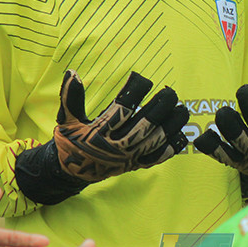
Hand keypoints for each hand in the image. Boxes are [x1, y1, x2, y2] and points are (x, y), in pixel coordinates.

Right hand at [52, 70, 189, 181]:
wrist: (69, 174)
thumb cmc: (69, 142)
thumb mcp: (65, 120)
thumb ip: (70, 97)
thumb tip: (72, 72)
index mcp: (99, 132)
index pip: (122, 109)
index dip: (135, 92)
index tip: (144, 80)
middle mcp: (116, 146)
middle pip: (145, 125)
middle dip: (160, 107)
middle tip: (170, 92)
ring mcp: (127, 158)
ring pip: (155, 141)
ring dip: (171, 125)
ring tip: (182, 109)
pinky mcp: (134, 166)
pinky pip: (156, 158)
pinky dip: (171, 147)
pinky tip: (181, 133)